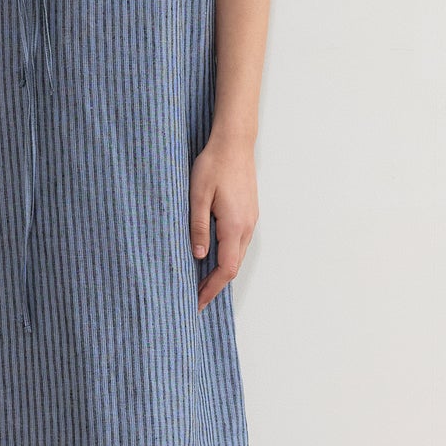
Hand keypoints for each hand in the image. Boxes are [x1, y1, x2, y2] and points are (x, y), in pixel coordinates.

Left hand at [189, 134, 257, 310]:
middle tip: (195, 298)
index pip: (225, 269)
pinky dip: (226, 256)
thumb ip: (198, 227)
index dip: (212, 289)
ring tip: (201, 281)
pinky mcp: (248, 213)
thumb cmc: (214, 165)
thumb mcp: (197, 196)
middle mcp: (247, 227)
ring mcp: (250, 220)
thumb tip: (199, 256)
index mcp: (234, 225)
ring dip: (221, 271)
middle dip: (215, 285)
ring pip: (237, 255)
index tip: (198, 302)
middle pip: (233, 266)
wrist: (235, 143)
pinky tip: (212, 256)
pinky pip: (238, 243)